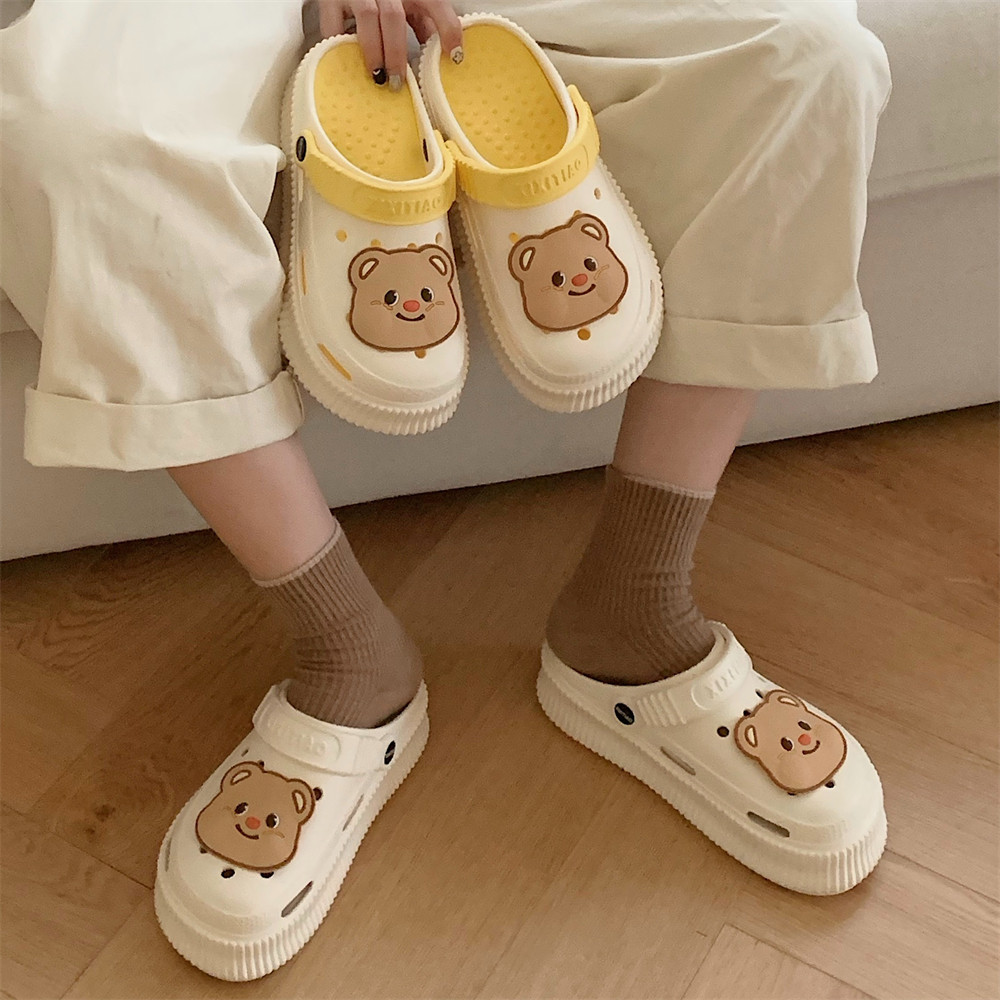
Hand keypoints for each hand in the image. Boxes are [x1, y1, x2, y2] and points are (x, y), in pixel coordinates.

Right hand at [318, 0, 462, 89]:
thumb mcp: (409, 5)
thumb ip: (425, 25)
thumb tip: (444, 56)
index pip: (434, 2)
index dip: (447, 28)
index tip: (455, 57)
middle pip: (393, 16)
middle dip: (396, 52)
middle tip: (397, 82)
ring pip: (367, 17)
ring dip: (373, 50)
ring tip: (376, 76)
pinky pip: (334, 26)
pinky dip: (341, 46)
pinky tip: (346, 63)